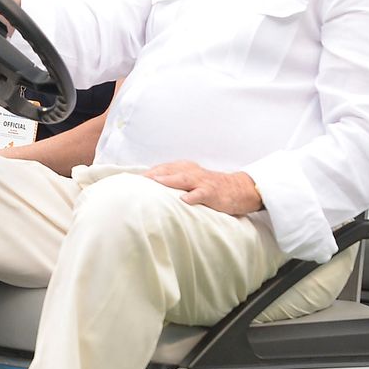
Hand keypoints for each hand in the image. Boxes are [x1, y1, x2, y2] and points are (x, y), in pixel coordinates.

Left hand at [144, 161, 263, 215]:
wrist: (238, 189)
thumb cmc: (210, 187)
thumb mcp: (191, 181)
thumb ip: (173, 184)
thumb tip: (150, 193)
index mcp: (184, 168)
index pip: (162, 169)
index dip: (147, 175)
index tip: (130, 181)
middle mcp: (191, 172)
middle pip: (169, 171)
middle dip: (152, 175)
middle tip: (136, 182)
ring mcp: (202, 182)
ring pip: (183, 179)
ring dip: (169, 180)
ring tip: (156, 183)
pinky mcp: (212, 192)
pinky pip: (202, 193)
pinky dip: (193, 196)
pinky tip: (185, 200)